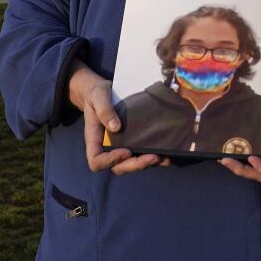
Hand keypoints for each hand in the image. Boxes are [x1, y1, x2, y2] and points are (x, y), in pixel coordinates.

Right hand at [68, 59, 165, 174]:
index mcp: (94, 140)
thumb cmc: (96, 95)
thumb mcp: (97, 96)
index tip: (126, 151)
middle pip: (118, 167)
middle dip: (136, 165)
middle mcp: (106, 148)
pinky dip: (154, 158)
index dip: (110, 161)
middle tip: (153, 157)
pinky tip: (166, 155)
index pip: (96, 161)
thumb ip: (104, 110)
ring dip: (147, 164)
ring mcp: (119, 147)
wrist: (103, 92)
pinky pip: (140, 156)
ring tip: (164, 158)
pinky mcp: (131, 143)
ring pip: (131, 164)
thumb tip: (116, 128)